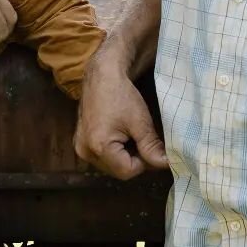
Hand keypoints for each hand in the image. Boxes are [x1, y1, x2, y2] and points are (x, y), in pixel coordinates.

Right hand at [73, 51, 167, 179]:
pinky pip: (101, 156)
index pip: (128, 171)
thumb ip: (152, 147)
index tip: (151, 146)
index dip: (144, 162)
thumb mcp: (140, 122)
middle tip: (142, 139)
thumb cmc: (121, 95)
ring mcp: (80, 147)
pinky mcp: (80, 142)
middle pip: (117, 170)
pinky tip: (119, 134)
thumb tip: (167, 165)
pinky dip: (114, 150)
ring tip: (130, 135)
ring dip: (124, 156)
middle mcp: (85, 152)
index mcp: (99, 147)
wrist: (101, 75)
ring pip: (110, 165)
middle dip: (134, 160)